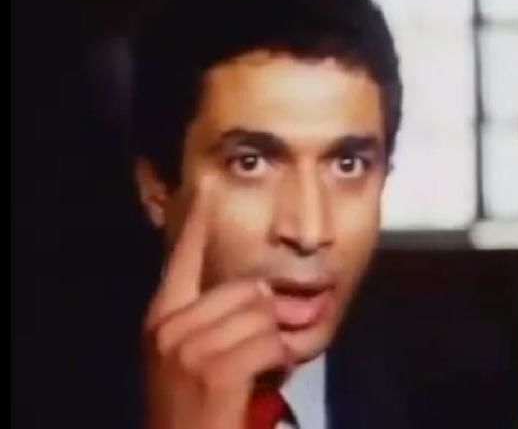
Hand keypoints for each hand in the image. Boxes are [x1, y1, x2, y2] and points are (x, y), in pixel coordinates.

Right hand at [142, 185, 290, 428]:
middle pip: (244, 289)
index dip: (195, 225)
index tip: (206, 190)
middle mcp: (171, 327)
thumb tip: (259, 290)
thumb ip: (211, 317)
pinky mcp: (217, 371)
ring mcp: (191, 349)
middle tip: (266, 342)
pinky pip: (271, 342)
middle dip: (266, 314)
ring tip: (259, 365)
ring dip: (273, 341)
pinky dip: (278, 360)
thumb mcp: (188, 355)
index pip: (181, 258)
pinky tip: (264, 377)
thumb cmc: (191, 404)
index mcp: (162, 318)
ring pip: (262, 314)